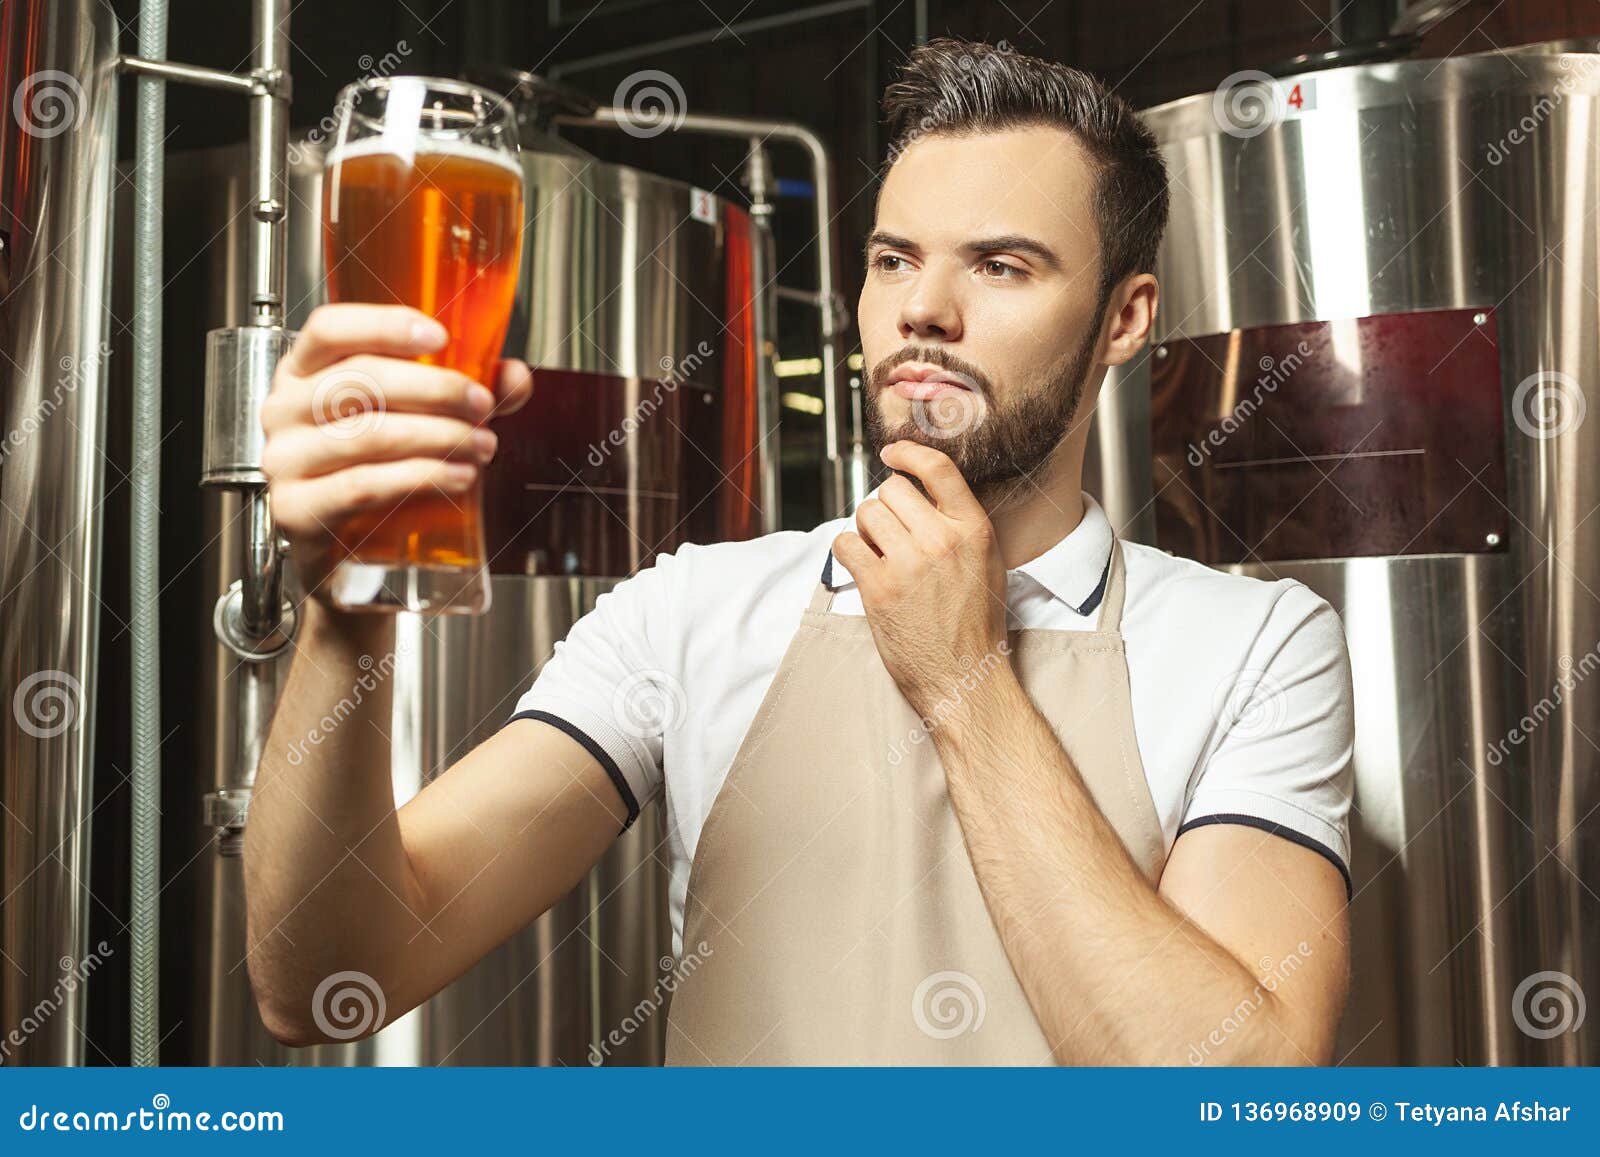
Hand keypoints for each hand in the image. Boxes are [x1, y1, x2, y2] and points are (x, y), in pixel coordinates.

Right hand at [260, 303, 533, 601]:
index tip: (440, 337)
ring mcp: (284, 461)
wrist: (348, 559)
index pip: (330, 329)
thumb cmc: (376, 476)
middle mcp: (285, 410)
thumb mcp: (419, 423)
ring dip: (439, 437)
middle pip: (361, 380)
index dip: (385, 325)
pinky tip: (458, 477)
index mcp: (305, 372)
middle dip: (436, 389)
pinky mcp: (296, 511)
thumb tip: (514, 377)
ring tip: (481, 446)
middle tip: (483, 405)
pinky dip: (420, 478)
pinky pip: (363, 485)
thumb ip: (467, 394)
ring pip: (369, 435)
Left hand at [831, 441, 1009, 718]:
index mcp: (974, 529)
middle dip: (885, 506)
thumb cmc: (975, 625)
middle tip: (892, 534)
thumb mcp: (987, 562)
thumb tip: (919, 493)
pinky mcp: (878, 588)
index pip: (937, 469)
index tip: (891, 454)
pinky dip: (848, 552)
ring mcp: (908, 564)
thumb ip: (959, 525)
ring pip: (866, 513)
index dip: (907, 453)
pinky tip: (864, 567)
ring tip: (881, 555)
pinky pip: (845, 544)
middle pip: (892, 490)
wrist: (965, 677)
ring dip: (866, 529)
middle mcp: (941, 540)